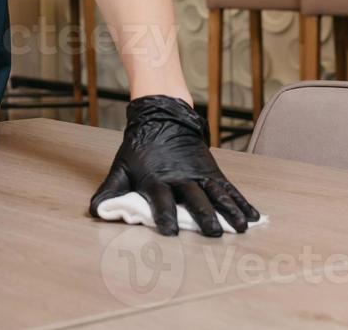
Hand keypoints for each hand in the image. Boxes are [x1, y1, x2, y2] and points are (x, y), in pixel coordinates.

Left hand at [90, 95, 258, 236]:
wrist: (162, 115)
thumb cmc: (140, 147)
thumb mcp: (121, 166)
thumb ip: (110, 189)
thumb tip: (95, 210)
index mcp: (156, 179)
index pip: (161, 199)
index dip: (164, 214)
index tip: (170, 231)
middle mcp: (180, 177)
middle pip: (194, 198)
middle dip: (204, 216)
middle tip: (213, 232)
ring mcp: (199, 174)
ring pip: (216, 193)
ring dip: (230, 211)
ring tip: (242, 227)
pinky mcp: (212, 171)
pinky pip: (229, 188)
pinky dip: (241, 201)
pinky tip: (253, 216)